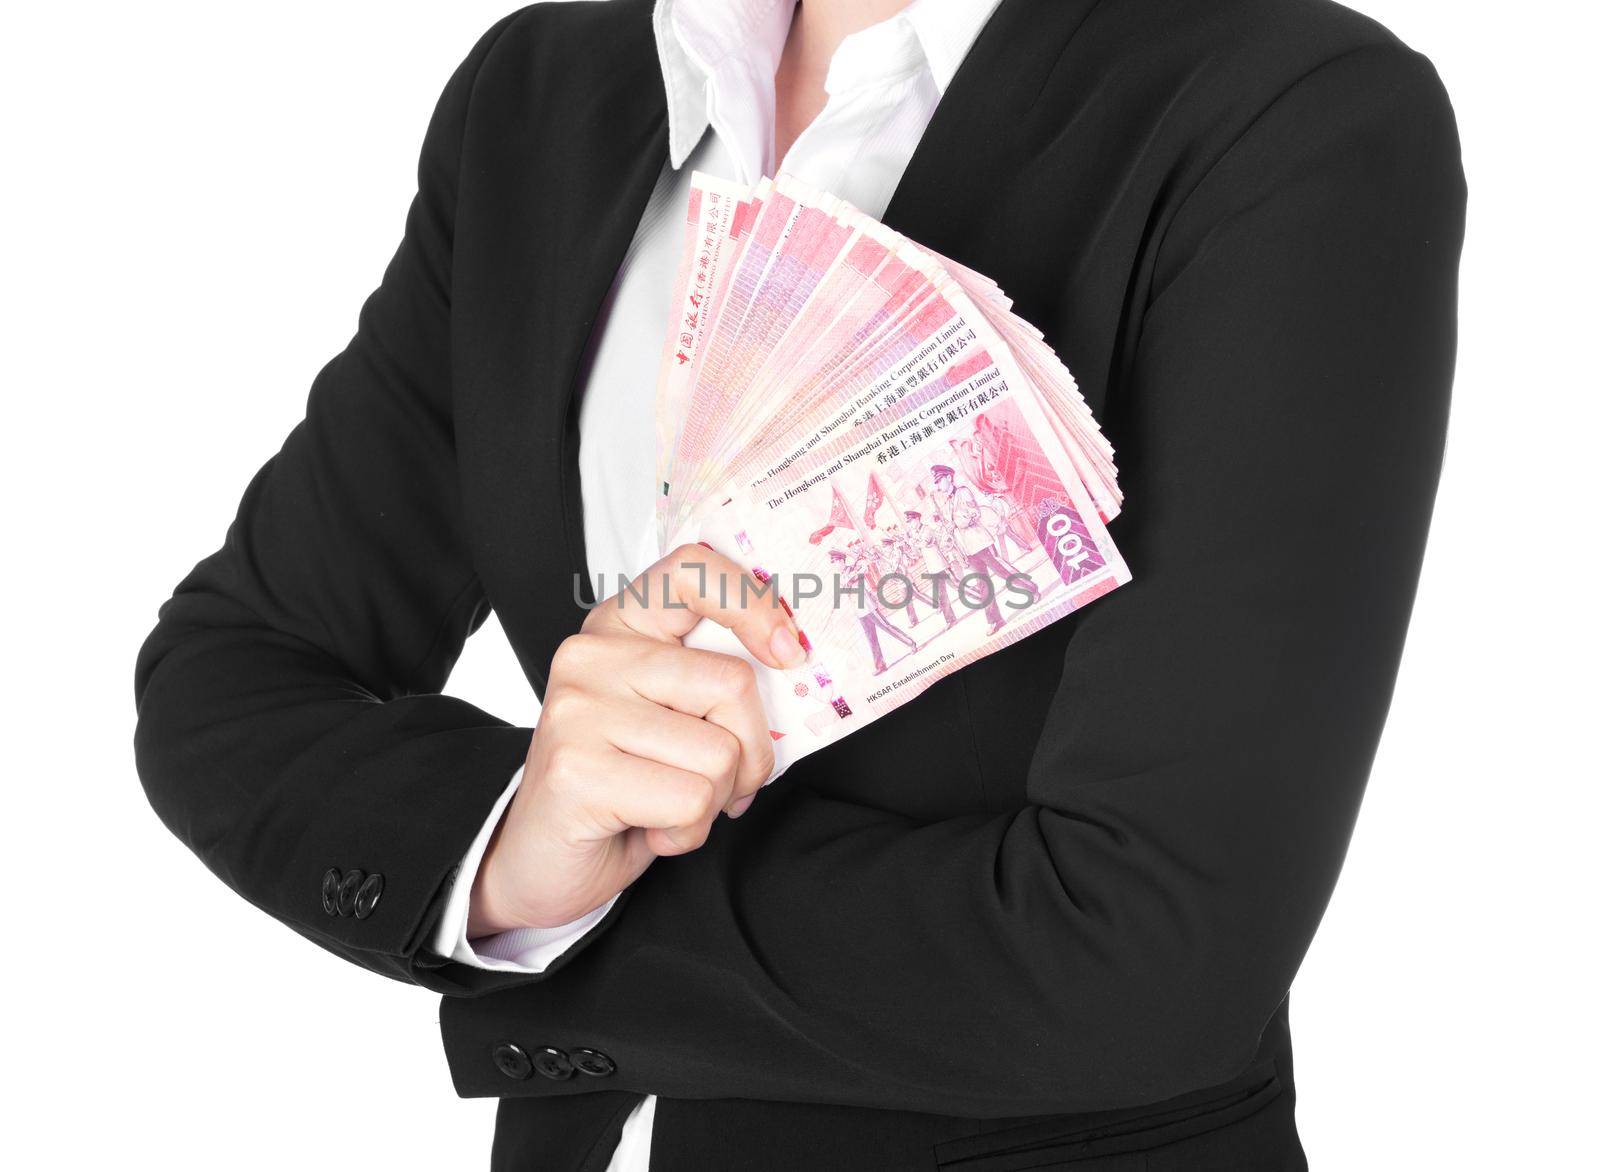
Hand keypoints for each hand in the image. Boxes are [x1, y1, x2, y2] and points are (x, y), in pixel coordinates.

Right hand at [467, 544, 805, 936]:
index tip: (787, 653)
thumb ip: (713, 686)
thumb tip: (790, 669)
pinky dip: (689, 831)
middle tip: (720, 783)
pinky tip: (649, 829)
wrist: (538, 860)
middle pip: (733, 683)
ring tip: (668, 806)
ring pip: (719, 753)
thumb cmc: (620, 786)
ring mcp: (579, 709)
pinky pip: (691, 800)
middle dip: (751, 751)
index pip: (692, 571)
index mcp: (620, 625)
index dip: (754, 604)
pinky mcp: (577, 769)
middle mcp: (592, 655)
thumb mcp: (669, 716)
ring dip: (714, 801)